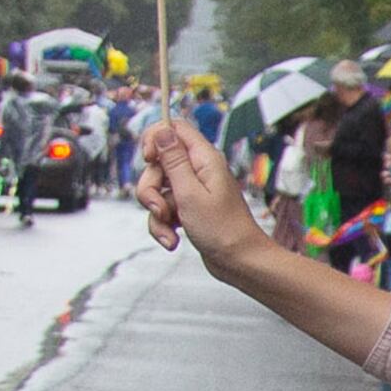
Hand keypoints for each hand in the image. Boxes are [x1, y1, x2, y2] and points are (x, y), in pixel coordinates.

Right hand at [141, 111, 282, 278]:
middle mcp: (199, 171)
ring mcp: (193, 191)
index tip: (149, 159)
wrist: (240, 262)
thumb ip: (173, 160)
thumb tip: (163, 130)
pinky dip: (163, 226)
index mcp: (204, 159)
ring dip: (156, 214)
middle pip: (157, 164)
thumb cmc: (223, 230)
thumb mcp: (190, 193)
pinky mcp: (188, 209)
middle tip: (161, 208)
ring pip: (157, 190)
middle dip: (150, 188)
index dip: (155, 139)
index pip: (174, 128)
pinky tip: (172, 240)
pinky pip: (163, 210)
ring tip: (170, 232)